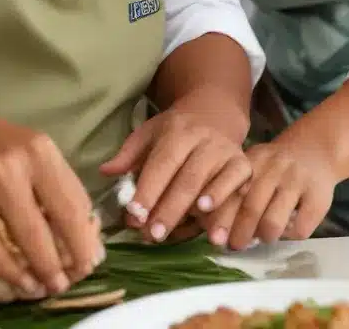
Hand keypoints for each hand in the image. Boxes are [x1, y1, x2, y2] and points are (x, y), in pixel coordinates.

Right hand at [0, 94, 103, 299]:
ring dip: (41, 271)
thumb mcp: (27, 151)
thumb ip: (52, 185)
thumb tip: (83, 235)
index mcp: (42, 149)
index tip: (90, 261)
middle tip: (71, 281)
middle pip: (58, 222)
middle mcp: (20, 162)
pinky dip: (7, 272)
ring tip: (46, 287)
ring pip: (26, 239)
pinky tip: (17, 280)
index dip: (86, 238)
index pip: (76, 201)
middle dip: (70, 260)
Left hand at [100, 90, 250, 243]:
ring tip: (185, 234)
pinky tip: (214, 229)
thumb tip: (105, 172)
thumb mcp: (149, 133)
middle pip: (187, 179)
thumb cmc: (176, 130)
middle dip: (169, 209)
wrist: (214, 113)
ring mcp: (227, 153)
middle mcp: (205, 141)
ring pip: (213, 185)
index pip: (162, 163)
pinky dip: (226, 209)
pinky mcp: (243, 165)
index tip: (135, 215)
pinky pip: (237, 189)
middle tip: (152, 236)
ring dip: (199, 213)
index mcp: (178, 132)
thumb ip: (129, 155)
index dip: (149, 190)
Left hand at [200, 136, 337, 250]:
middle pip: (251, 207)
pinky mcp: (318, 197)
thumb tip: (214, 228)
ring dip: (264, 236)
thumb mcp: (253, 168)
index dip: (220, 215)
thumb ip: (235, 190)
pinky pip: (299, 229)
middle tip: (234, 246)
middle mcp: (274, 168)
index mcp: (253, 161)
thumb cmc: (273, 168)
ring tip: (263, 237)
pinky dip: (290, 237)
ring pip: (273, 222)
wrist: (314, 150)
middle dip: (239, 233)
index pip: (232, 190)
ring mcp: (297, 181)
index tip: (213, 236)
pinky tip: (286, 231)